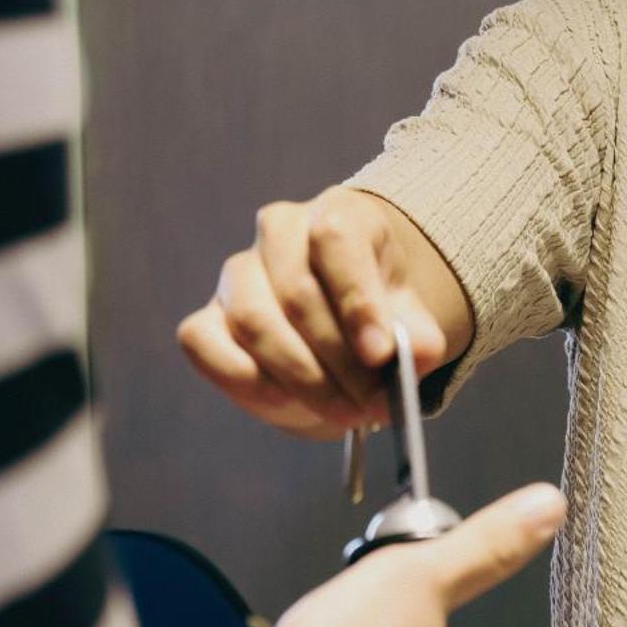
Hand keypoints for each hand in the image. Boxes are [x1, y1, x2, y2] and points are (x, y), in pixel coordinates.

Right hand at [177, 190, 459, 438]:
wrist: (343, 337)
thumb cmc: (376, 322)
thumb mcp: (412, 326)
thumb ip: (420, 338)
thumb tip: (416, 353)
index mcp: (338, 214)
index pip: (335, 238)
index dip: (357, 300)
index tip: (380, 354)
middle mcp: (279, 233)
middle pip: (297, 292)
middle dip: (338, 360)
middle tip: (370, 404)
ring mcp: (237, 274)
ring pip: (254, 322)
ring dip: (302, 378)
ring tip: (344, 411)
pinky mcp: (205, 318)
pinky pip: (205, 346)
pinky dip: (247, 383)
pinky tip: (288, 402)